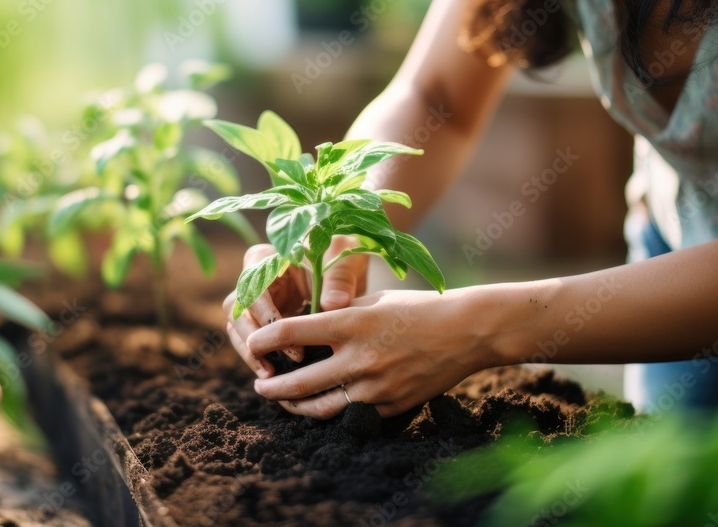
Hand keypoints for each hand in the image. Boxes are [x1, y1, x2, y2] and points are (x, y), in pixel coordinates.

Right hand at [224, 235, 367, 378]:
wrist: (341, 267)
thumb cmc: (339, 255)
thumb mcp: (344, 259)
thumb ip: (339, 279)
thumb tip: (333, 304)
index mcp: (265, 259)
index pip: (252, 287)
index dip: (265, 314)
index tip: (288, 336)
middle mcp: (252, 280)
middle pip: (235, 311)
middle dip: (252, 340)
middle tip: (274, 363)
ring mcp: (254, 303)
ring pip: (236, 329)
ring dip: (250, 353)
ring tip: (270, 376)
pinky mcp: (261, 322)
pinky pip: (252, 341)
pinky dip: (259, 358)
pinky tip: (274, 375)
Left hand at [246, 288, 491, 417]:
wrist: (466, 331)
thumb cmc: (416, 308)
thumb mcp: (372, 301)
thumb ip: (338, 316)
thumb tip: (302, 329)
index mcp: (352, 323)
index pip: (292, 332)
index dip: (264, 339)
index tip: (252, 343)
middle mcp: (361, 357)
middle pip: (299, 382)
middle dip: (271, 388)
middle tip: (259, 386)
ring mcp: (377, 386)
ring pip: (321, 408)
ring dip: (295, 408)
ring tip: (283, 403)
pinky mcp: (391, 406)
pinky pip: (352, 415)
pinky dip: (332, 412)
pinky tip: (321, 407)